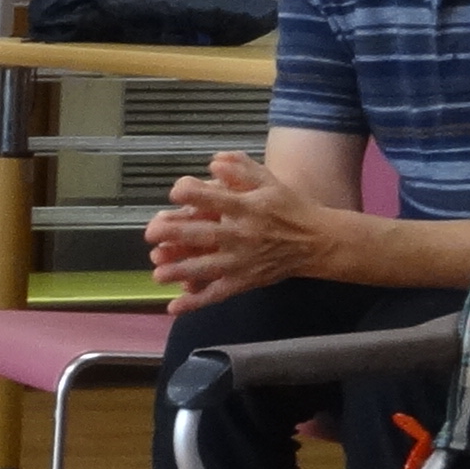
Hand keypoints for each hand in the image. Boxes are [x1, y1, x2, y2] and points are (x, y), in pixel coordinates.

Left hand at [145, 150, 335, 311]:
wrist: (318, 242)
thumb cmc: (288, 208)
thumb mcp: (269, 181)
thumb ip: (242, 168)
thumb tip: (214, 161)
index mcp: (249, 207)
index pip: (219, 199)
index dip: (196, 194)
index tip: (176, 192)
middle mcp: (244, 235)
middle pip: (206, 235)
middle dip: (176, 234)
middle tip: (151, 232)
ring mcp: (243, 261)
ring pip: (208, 268)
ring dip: (181, 271)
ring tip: (157, 273)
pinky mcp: (245, 281)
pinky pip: (217, 293)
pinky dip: (196, 302)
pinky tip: (173, 307)